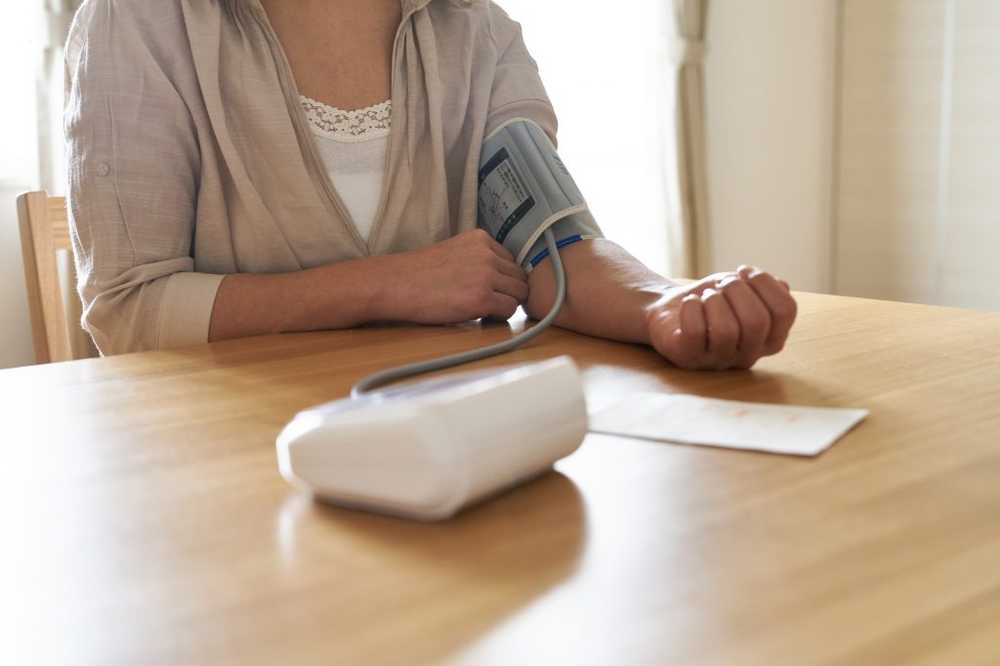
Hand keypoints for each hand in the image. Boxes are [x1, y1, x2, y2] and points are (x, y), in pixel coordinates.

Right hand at [382, 229, 528, 323]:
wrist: (395, 284)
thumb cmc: (418, 273)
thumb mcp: (454, 251)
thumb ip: (478, 257)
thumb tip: (500, 277)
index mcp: (480, 239)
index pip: (511, 260)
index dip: (504, 278)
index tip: (492, 288)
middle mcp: (487, 253)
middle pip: (520, 277)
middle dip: (509, 291)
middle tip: (491, 302)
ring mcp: (486, 275)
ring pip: (519, 293)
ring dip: (506, 304)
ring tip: (484, 309)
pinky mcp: (482, 298)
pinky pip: (509, 309)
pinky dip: (500, 316)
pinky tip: (482, 316)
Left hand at [644, 266, 796, 369]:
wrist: (668, 310)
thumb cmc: (711, 300)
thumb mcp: (743, 287)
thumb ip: (768, 288)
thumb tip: (782, 286)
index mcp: (769, 339)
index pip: (785, 311)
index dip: (765, 282)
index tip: (743, 271)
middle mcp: (747, 355)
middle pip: (757, 322)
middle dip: (737, 290)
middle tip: (723, 283)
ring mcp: (718, 360)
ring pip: (726, 330)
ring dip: (714, 300)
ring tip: (706, 297)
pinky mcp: (689, 358)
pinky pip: (696, 332)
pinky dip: (692, 308)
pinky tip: (690, 303)